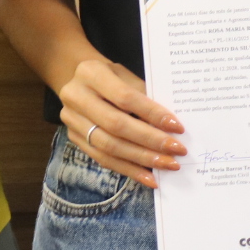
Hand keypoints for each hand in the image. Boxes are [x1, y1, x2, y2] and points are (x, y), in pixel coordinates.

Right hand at [56, 57, 186, 187]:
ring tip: (167, 164)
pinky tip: (149, 177)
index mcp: (90, 73)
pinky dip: (129, 169)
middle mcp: (76, 97)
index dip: (152, 113)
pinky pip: (103, 160)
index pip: (125, 97)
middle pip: (116, 125)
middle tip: (177, 150)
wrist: (79, 80)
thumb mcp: (126, 74)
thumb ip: (143, 94)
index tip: (177, 127)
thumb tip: (170, 125)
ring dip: (142, 158)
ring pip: (109, 147)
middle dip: (150, 140)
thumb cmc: (111, 76)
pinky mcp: (74, 139)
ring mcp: (72, 121)